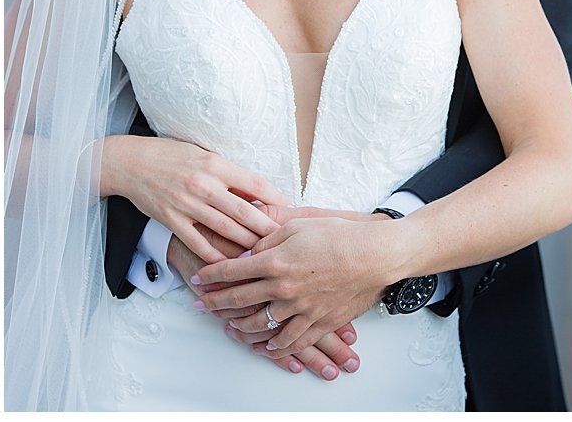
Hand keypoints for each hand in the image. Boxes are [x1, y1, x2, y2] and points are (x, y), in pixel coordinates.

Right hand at [100, 136, 286, 262]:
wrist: (130, 162)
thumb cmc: (170, 155)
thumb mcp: (203, 154)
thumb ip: (229, 173)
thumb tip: (259, 192)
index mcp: (215, 164)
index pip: (256, 185)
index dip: (277, 201)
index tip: (290, 214)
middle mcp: (203, 184)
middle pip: (246, 213)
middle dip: (269, 231)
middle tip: (286, 245)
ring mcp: (187, 204)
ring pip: (227, 231)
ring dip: (248, 246)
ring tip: (265, 258)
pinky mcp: (172, 220)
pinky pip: (200, 244)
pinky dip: (216, 257)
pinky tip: (230, 265)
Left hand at [193, 208, 394, 355]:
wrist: (373, 255)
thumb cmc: (337, 234)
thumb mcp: (296, 225)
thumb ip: (266, 240)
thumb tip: (246, 252)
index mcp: (275, 262)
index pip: (231, 271)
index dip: (211, 275)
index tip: (198, 278)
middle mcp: (283, 289)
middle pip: (239, 300)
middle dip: (215, 303)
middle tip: (201, 305)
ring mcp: (301, 308)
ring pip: (261, 325)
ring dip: (240, 327)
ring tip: (228, 327)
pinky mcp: (319, 321)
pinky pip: (292, 340)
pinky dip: (275, 346)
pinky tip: (265, 346)